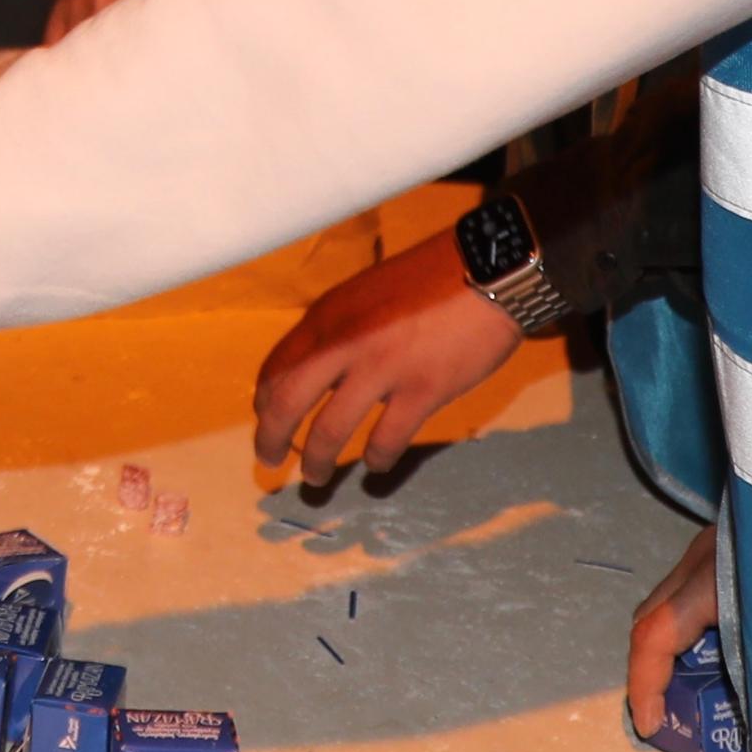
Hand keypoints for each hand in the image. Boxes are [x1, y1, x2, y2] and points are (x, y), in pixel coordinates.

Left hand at [252, 235, 530, 485]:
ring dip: (316, 462)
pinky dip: (376, 459)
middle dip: (271, 438)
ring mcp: (383, 369)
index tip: (265, 420)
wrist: (488, 271)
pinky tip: (376, 467)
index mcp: (328, 316)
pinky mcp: (422, 391)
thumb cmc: (428, 280)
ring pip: (330, 431)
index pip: (276, 367)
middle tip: (268, 461)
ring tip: (314, 479)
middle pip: (287, 402)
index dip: (263, 401)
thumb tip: (316, 371)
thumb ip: (338, 330)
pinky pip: (386, 439)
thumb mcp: (365, 294)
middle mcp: (345, 343)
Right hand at [623, 527, 719, 741]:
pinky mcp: (726, 547)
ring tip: (686, 689)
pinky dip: (688, 628)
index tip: (650, 726)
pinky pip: (690, 593)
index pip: (657, 632)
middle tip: (662, 713)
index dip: (643, 686)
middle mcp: (705, 555)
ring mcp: (714, 546)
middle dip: (648, 671)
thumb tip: (748, 714)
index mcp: (718, 576)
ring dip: (668, 647)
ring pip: (667, 602)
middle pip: (651, 616)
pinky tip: (712, 652)